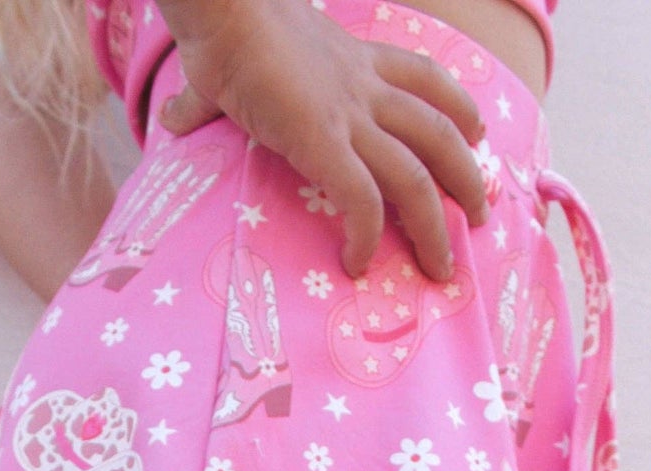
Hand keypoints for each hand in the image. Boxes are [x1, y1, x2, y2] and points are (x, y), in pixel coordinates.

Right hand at [158, 0, 485, 280]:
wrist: (222, 6)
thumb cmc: (223, 27)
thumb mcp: (238, 60)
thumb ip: (211, 96)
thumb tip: (172, 117)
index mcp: (355, 58)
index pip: (423, 77)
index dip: (458, 105)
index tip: (475, 132)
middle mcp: (364, 88)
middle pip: (439, 132)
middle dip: (468, 176)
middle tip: (479, 216)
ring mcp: (348, 117)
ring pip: (417, 176)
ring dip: (437, 225)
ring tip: (444, 265)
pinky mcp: (323, 142)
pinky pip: (362, 201)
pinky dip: (367, 236)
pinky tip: (359, 262)